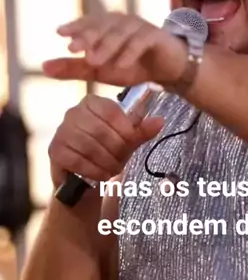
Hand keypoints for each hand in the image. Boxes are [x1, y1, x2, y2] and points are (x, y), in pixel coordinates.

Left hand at [42, 12, 186, 87]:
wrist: (169, 70)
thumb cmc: (133, 65)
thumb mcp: (100, 70)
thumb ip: (74, 68)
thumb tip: (43, 67)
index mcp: (108, 25)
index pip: (89, 22)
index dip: (75, 26)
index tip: (60, 33)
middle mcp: (124, 21)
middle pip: (103, 25)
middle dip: (87, 36)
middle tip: (72, 48)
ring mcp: (141, 27)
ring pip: (122, 32)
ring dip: (107, 45)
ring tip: (93, 61)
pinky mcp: (157, 36)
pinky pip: (142, 41)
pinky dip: (130, 52)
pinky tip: (120, 64)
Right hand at [48, 93, 164, 188]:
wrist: (85, 177)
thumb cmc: (107, 152)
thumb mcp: (127, 141)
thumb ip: (141, 130)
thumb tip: (160, 121)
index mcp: (93, 103)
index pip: (112, 112)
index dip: (126, 130)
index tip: (131, 142)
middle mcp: (73, 112)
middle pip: (101, 130)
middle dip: (116, 149)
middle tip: (122, 161)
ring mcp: (61, 131)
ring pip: (89, 146)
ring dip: (106, 161)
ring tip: (113, 169)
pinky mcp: (55, 150)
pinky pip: (77, 160)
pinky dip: (93, 170)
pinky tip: (101, 175)